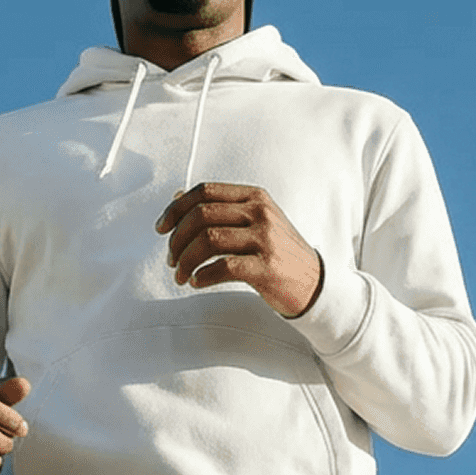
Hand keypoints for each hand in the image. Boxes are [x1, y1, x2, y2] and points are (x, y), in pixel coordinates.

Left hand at [155, 182, 322, 318]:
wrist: (314, 283)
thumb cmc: (279, 253)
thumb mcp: (254, 222)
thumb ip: (220, 210)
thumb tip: (178, 197)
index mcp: (254, 196)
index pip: (205, 192)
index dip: (176, 209)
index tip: (161, 228)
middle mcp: (259, 212)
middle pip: (202, 215)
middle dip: (177, 238)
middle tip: (171, 259)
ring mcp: (265, 239)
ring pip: (209, 240)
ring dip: (186, 260)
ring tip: (181, 275)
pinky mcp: (267, 267)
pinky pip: (225, 267)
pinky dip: (204, 275)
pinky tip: (197, 282)